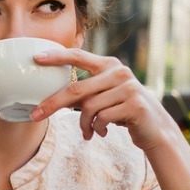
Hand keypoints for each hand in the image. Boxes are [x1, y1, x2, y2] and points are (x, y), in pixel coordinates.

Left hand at [30, 48, 175, 151]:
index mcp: (108, 65)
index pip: (78, 56)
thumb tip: (48, 97)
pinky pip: (102, 118)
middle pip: (76, 89)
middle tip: (35, 115)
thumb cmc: (121, 110)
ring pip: (88, 108)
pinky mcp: (134, 105)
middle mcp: (119, 72)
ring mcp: (128, 88)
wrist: (153, 128)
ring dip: (83, 124)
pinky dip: (96, 129)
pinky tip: (101, 132)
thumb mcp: (102, 96)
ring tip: (87, 131)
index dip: (56, 57)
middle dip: (52, 104)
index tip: (36, 58)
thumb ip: (82, 92)